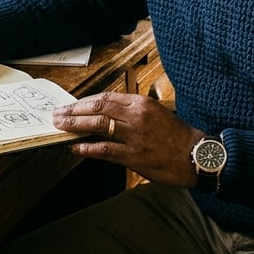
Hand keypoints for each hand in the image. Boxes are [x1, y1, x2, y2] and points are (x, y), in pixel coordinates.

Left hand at [52, 91, 204, 186]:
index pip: (105, 98)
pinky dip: (88, 148)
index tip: (70, 106)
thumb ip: (131, 113)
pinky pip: (105, 150)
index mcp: (140, 103)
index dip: (84, 102)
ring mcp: (134, 136)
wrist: (197, 155)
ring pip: (98, 126)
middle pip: (97, 108)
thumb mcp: (155, 114)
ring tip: (60, 127)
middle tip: (57, 115)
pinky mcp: (134, 156)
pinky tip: (76, 148)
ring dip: (75, 126)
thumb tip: (105, 116)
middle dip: (73, 111)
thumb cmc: (176, 136)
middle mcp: (136, 116)